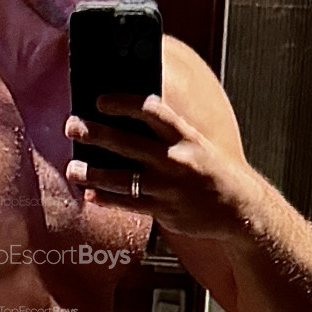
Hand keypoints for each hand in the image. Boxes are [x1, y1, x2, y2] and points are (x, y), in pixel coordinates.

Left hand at [64, 93, 259, 239]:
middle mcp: (175, 160)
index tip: (100, 100)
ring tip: (73, 167)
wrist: (240, 209)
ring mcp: (168, 187)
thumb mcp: (198, 144)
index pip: (151, 110)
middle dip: (94, 133)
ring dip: (92, 172)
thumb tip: (129, 119)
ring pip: (121, 178)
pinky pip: (128, 204)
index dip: (123, 103)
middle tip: (72, 126)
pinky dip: (107, 199)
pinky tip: (91, 193)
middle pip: (126, 143)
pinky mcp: (164, 211)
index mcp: (186, 137)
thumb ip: (168, 132)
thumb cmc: (213, 172)